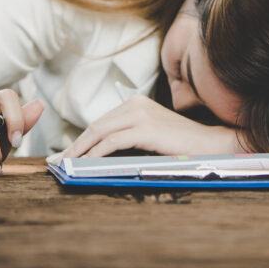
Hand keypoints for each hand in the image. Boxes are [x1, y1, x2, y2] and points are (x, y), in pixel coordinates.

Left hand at [60, 95, 241, 158]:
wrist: (211, 144)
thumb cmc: (181, 145)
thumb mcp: (152, 136)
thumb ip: (130, 136)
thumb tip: (100, 152)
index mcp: (135, 102)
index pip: (101, 122)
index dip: (80, 138)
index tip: (65, 153)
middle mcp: (135, 104)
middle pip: (96, 126)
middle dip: (74, 145)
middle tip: (56, 161)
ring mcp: (140, 114)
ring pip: (99, 133)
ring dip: (79, 150)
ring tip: (66, 165)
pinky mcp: (145, 128)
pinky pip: (112, 142)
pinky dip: (95, 153)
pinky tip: (85, 164)